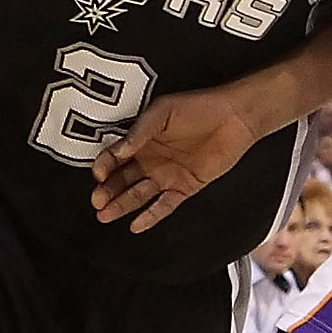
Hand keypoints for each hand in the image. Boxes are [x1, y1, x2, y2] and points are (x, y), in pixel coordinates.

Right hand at [90, 88, 262, 232]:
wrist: (234, 117)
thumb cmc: (199, 107)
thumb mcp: (163, 111)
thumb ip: (140, 131)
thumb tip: (120, 150)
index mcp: (141, 139)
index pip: (115, 156)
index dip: (105, 165)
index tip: (99, 174)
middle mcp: (151, 159)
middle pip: (122, 179)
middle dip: (107, 191)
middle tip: (97, 200)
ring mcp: (167, 175)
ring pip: (138, 195)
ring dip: (121, 205)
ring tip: (105, 215)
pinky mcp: (184, 187)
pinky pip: (164, 206)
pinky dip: (150, 216)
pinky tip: (136, 225)